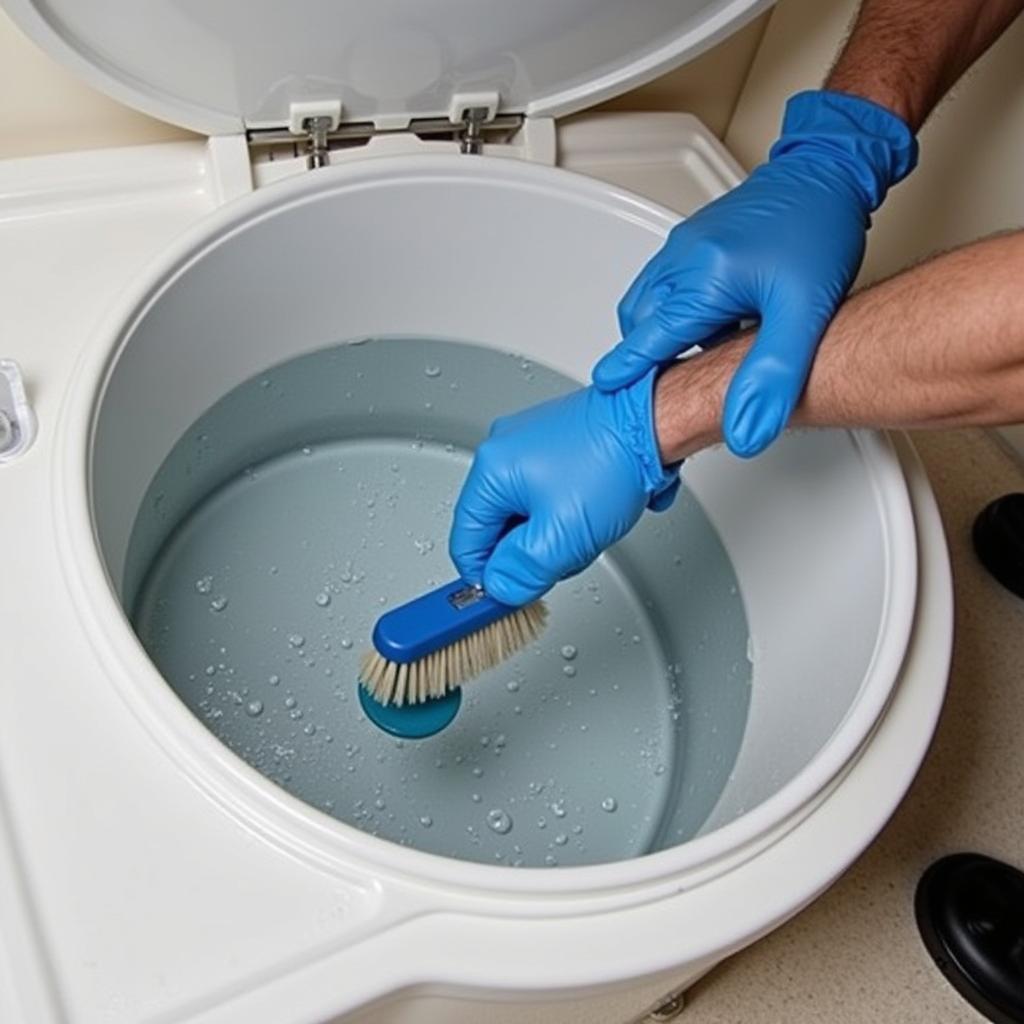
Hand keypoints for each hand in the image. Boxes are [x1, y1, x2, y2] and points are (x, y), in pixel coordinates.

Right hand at [449, 370, 678, 605]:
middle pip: (497, 529)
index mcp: (491, 469)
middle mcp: (503, 450)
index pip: (465, 543)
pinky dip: (566, 510)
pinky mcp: (555, 444)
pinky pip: (547, 494)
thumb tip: (500, 587)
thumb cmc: (614, 461)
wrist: (654, 421)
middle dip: (529, 551)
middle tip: (565, 551)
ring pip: (525, 514)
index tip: (509, 594)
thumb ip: (522, 571)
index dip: (487, 576)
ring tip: (586, 522)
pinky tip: (593, 507)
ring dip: (552, 532)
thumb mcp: (562, 536)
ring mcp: (529, 444)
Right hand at [593, 90, 916, 456]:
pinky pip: (663, 285)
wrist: (829, 170)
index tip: (605, 391)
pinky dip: (672, 312)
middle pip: (640, 324)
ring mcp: (684, 247)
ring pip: (648, 304)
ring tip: (701, 353)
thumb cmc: (820, 230)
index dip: (627, 371)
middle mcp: (682, 259)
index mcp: (703, 278)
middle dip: (646, 356)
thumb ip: (772, 376)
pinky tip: (714, 322)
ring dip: (662, 334)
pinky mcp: (692, 241)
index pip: (649, 340)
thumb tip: (746, 430)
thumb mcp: (806, 314)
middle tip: (664, 387)